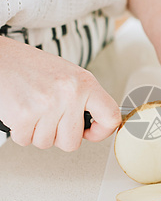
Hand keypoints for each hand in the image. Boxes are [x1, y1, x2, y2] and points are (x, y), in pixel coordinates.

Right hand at [0, 38, 120, 150]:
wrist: (0, 57)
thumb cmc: (31, 67)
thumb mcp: (68, 75)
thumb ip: (83, 99)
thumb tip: (95, 126)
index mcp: (84, 82)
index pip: (111, 117)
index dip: (102, 132)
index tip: (91, 132)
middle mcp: (69, 93)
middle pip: (72, 142)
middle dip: (59, 136)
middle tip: (49, 117)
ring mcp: (47, 105)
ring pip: (47, 143)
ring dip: (37, 132)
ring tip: (33, 109)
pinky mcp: (24, 115)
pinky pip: (26, 141)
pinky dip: (21, 131)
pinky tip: (20, 112)